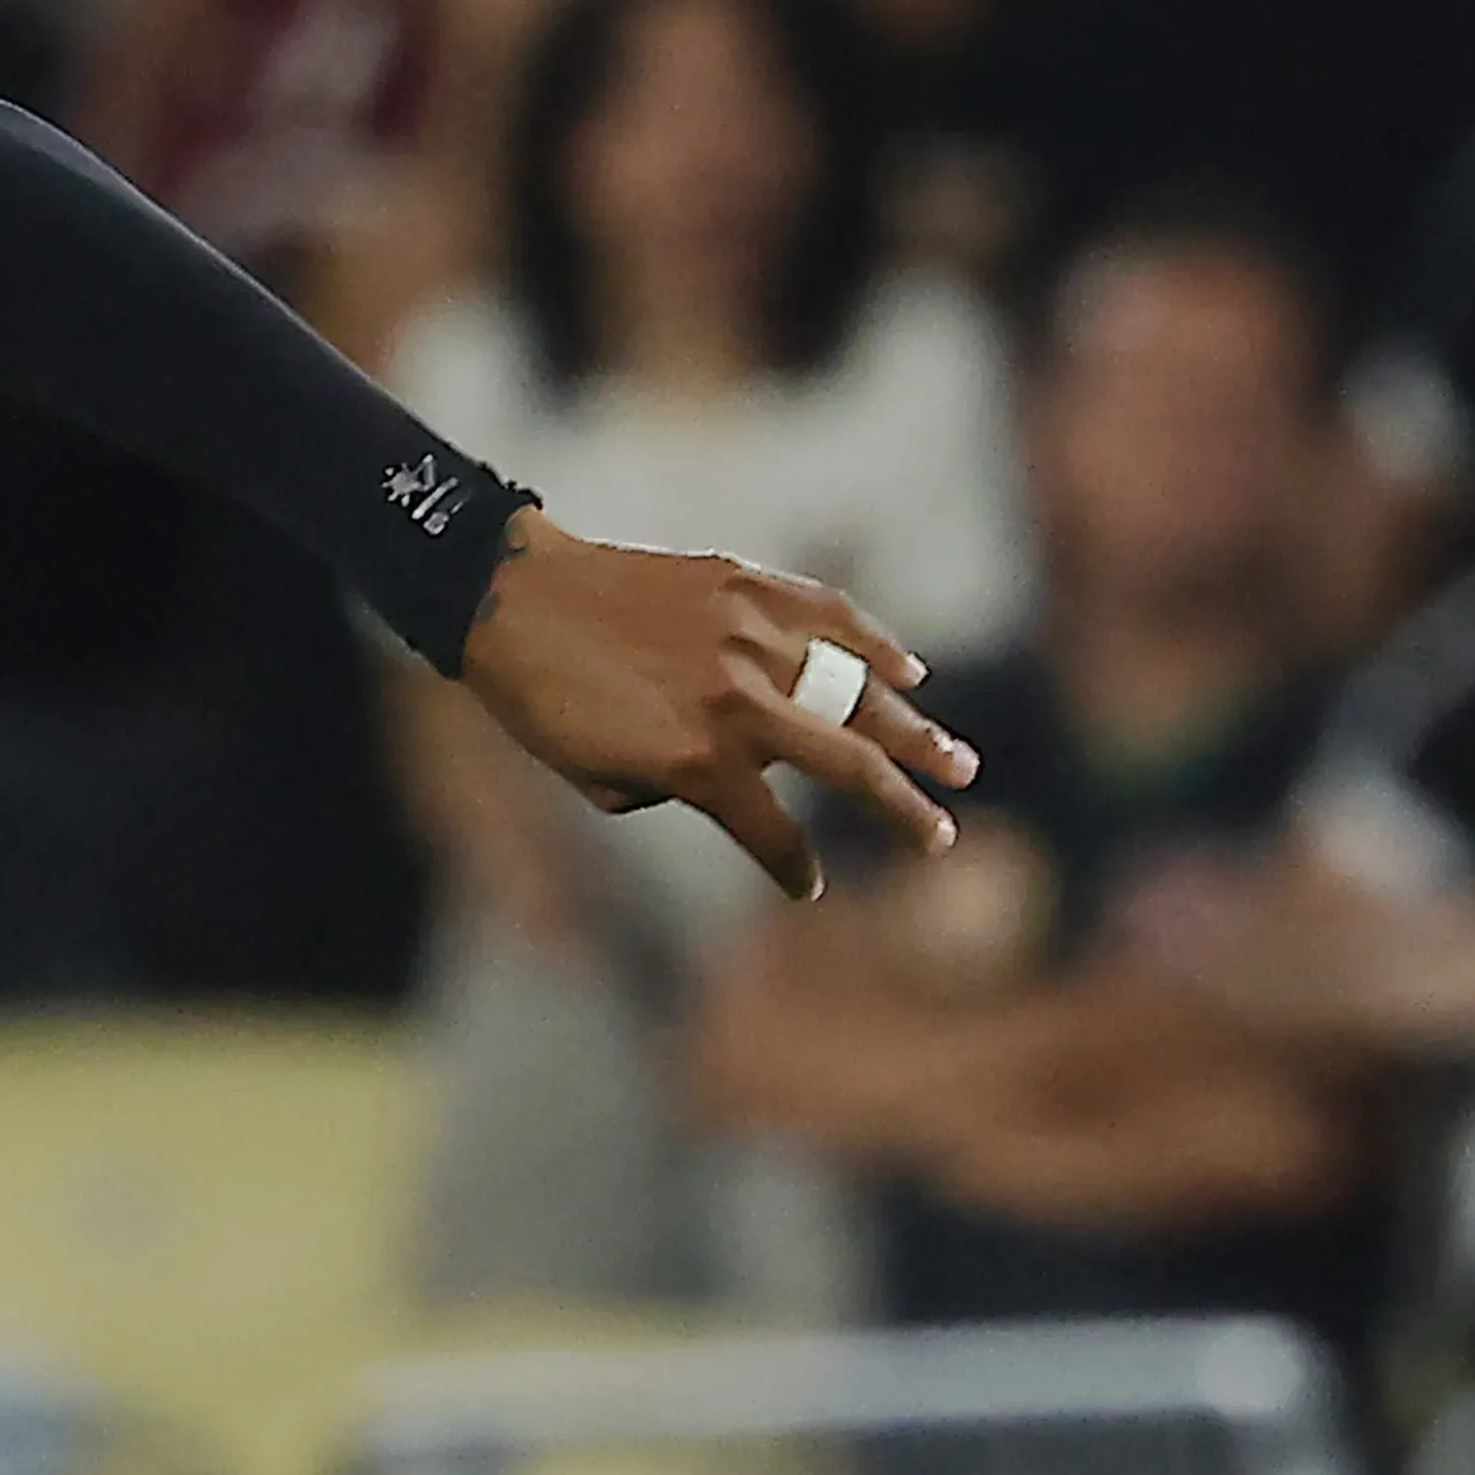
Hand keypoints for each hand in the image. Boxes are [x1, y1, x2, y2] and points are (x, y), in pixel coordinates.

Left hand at [446, 511, 973, 902]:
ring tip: (960, 766)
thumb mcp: (599, 776)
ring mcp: (753, 642)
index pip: (771, 832)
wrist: (514, 601)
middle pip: (849, 769)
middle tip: (942, 838)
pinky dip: (878, 646)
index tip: (808, 886)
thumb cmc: (543, 701)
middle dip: (902, 811)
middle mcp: (740, 706)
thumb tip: (737, 782)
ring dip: (917, 733)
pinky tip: (911, 674)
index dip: (792, 867)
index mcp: (698, 763)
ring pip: (860, 695)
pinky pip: (834, 618)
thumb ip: (677, 789)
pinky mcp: (750, 588)